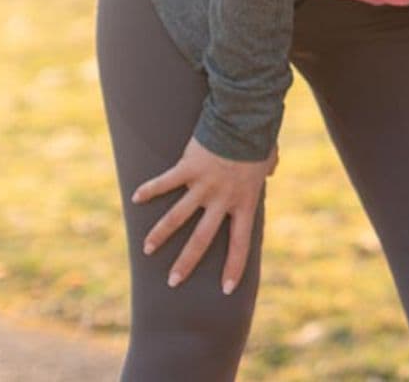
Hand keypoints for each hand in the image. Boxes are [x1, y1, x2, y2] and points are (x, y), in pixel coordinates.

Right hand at [131, 135, 275, 295]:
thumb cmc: (258, 137)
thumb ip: (268, 168)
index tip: (226, 289)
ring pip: (177, 218)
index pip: (240, 243)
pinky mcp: (187, 169)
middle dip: (186, 263)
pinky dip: (150, 190)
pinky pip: (165, 183)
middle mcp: (222, 199)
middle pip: (202, 240)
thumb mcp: (267, 158)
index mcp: (245, 202)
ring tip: (146, 250)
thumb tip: (272, 170)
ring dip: (161, 236)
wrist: (244, 118)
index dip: (234, 267)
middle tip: (173, 282)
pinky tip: (136, 198)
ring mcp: (203, 186)